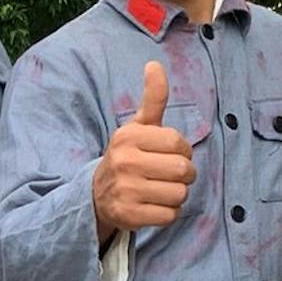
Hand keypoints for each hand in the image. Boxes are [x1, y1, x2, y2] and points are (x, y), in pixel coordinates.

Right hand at [92, 60, 194, 236]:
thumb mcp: (138, 127)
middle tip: (169, 176)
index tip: (168, 155)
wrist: (97, 195)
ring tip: (160, 190)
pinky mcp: (128, 216)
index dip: (182, 151)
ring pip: (179, 194)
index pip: (179, 143)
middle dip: (184, 175)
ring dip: (176, 195)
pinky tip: (153, 206)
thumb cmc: (129, 156)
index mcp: (128, 137)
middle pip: (183, 170)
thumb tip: (154, 64)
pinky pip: (169, 216)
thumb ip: (152, 99)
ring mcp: (125, 191)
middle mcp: (124, 162)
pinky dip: (167, 213)